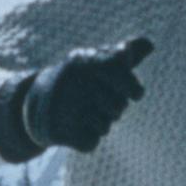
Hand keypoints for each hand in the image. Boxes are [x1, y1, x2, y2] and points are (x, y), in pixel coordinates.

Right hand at [11, 36, 152, 155]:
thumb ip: (122, 55)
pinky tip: (75, 126)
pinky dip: (88, 138)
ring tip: (84, 113)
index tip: (136, 94)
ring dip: (101, 123)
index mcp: (84, 60)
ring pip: (106, 125)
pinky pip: (92, 141)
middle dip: (115, 108)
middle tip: (99, 102)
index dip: (133, 87)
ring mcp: (67, 106)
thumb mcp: (95, 61)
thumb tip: (150, 44)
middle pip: (120, 106)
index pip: (120, 71)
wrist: (35, 102)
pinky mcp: (61, 131)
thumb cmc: (76, 80)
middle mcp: (74, 81)